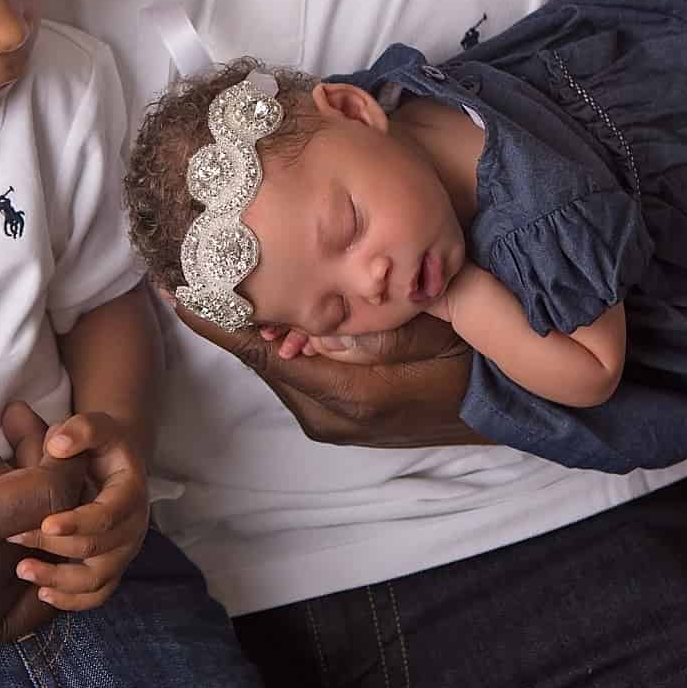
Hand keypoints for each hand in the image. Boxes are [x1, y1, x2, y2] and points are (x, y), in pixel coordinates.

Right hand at [0, 417, 89, 664]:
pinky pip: (18, 609)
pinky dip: (17, 571)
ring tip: (2, 494)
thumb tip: (20, 452)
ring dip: (33, 528)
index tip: (44, 438)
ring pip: (38, 569)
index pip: (50, 496)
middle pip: (46, 529)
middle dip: (42, 483)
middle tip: (18, 446)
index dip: (59, 460)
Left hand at [8, 411, 149, 610]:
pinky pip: (96, 596)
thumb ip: (80, 429)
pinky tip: (41, 593)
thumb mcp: (96, 426)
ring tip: (23, 570)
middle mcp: (132, 528)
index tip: (45, 524)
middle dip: (54, 547)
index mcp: (130, 493)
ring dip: (59, 580)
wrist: (116, 465)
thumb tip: (57, 445)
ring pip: (97, 581)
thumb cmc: (100, 445)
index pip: (108, 516)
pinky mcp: (111, 569)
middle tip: (13, 537)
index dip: (78, 523)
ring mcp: (123, 553)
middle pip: (97, 549)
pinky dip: (71, 601)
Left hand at [167, 289, 474, 447]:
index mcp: (344, 395)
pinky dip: (279, 342)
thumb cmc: (474, 361)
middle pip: (261, 359)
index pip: (260, 355)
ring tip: (218, 281)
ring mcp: (334, 419)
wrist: (512, 407)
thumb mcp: (427, 330)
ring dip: (253, 328)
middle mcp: (329, 415)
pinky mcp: (343, 414)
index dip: (216, 322)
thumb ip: (369, 321)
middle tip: (192, 268)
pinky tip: (267, 311)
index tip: (174, 290)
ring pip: (277, 364)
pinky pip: (297, 372)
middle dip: (228, 316)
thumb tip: (304, 305)